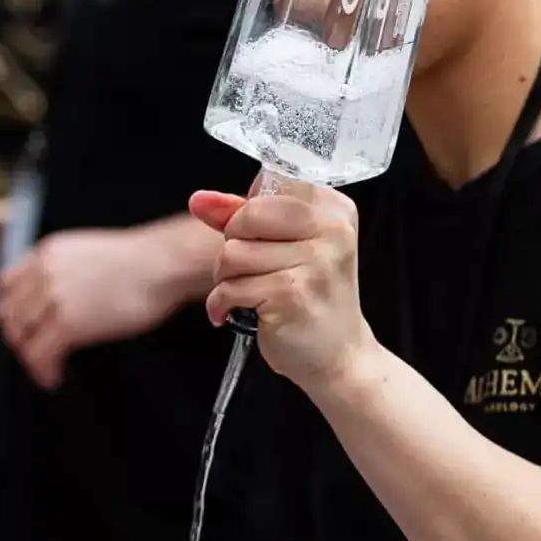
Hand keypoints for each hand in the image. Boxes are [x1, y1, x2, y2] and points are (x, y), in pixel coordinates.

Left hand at [0, 228, 177, 389]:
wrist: (162, 265)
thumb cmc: (140, 262)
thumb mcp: (88, 253)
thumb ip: (64, 270)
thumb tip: (57, 300)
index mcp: (47, 253)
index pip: (6, 284)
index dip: (15, 310)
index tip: (28, 327)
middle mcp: (44, 272)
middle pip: (10, 314)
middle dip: (21, 337)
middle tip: (38, 353)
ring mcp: (54, 297)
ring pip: (21, 337)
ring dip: (31, 358)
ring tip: (47, 370)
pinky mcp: (68, 323)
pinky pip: (39, 355)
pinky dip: (43, 371)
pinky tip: (55, 378)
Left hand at [190, 187, 371, 390]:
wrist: (340, 355)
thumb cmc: (313, 299)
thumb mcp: (288, 247)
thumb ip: (245, 216)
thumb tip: (201, 200)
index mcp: (333, 210)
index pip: (269, 185)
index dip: (249, 213)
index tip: (257, 237)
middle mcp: (331, 231)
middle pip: (248, 215)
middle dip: (233, 243)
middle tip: (246, 268)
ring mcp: (315, 263)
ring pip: (234, 253)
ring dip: (226, 278)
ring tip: (245, 292)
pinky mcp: (292, 294)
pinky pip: (232, 287)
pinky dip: (222, 303)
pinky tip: (233, 311)